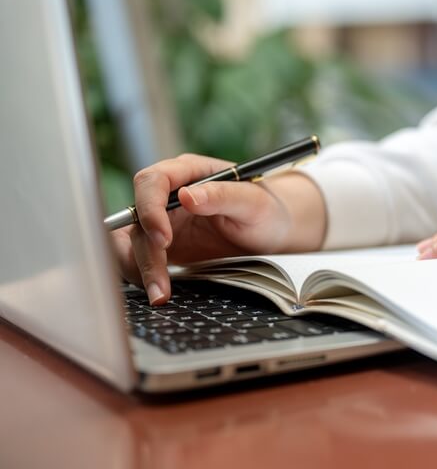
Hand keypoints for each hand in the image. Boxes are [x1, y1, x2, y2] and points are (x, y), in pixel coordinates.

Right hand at [112, 153, 325, 304]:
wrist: (271, 232)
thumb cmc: (266, 209)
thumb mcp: (253, 202)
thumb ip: (223, 195)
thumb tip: (187, 196)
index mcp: (189, 173)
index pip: (152, 181)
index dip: (150, 209)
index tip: (162, 239)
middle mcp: (169, 195)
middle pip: (136, 216)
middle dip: (144, 251)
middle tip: (161, 282)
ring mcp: (164, 221)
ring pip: (133, 241)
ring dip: (139, 268)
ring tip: (160, 295)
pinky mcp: (163, 245)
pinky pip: (140, 258)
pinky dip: (143, 275)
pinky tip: (159, 290)